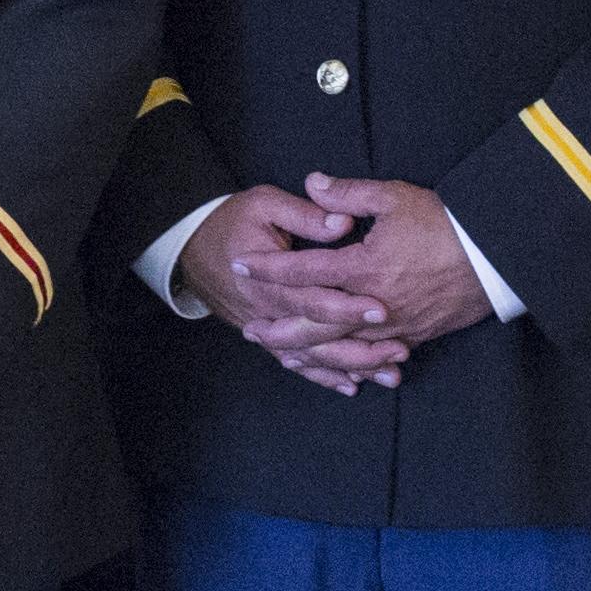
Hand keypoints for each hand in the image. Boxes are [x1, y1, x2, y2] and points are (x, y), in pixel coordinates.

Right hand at [174, 182, 406, 389]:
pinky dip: (326, 377)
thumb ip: (305, 215)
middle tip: (400, 348)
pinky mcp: (268, 337)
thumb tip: (343, 222)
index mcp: (267, 278)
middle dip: (360, 347)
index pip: (312, 298)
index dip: (347, 306)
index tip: (382, 308)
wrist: (190, 248)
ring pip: (312, 358)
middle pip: (317, 338)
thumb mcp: (264, 204)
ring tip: (391, 375)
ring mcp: (267, 329)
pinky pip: (299, 364)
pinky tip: (354, 385)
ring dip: (352, 368)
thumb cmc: (231, 220)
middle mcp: (267, 311)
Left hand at [242, 175, 494, 361]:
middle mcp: (372, 304)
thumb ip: (349, 193)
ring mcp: (394, 326)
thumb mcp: (396, 198)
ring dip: (307, 353)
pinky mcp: (414, 336)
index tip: (242, 266)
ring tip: (282, 355)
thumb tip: (313, 183)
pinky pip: (374, 358)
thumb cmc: (447, 224)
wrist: (497, 257)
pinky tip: (335, 370)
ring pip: (340, 348)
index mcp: (363, 267)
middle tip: (250, 331)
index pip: (303, 270)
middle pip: (313, 324)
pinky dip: (349, 366)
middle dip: (278, 329)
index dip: (269, 269)